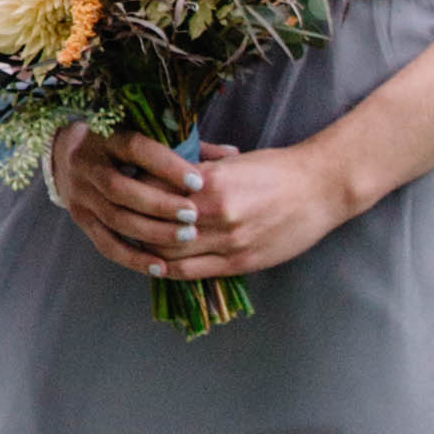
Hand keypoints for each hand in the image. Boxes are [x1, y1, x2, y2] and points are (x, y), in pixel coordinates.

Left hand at [51, 125, 354, 282]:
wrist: (320, 189)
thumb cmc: (276, 169)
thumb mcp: (233, 162)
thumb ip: (198, 170)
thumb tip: (163, 172)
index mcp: (213, 184)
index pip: (157, 191)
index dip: (134, 192)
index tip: (119, 189)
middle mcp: (218, 215)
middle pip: (158, 224)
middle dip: (133, 222)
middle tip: (113, 217)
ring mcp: (230, 242)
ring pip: (172, 251)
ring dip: (146, 249)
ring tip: (126, 242)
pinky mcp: (241, 262)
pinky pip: (194, 271)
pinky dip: (169, 269)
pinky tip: (155, 264)